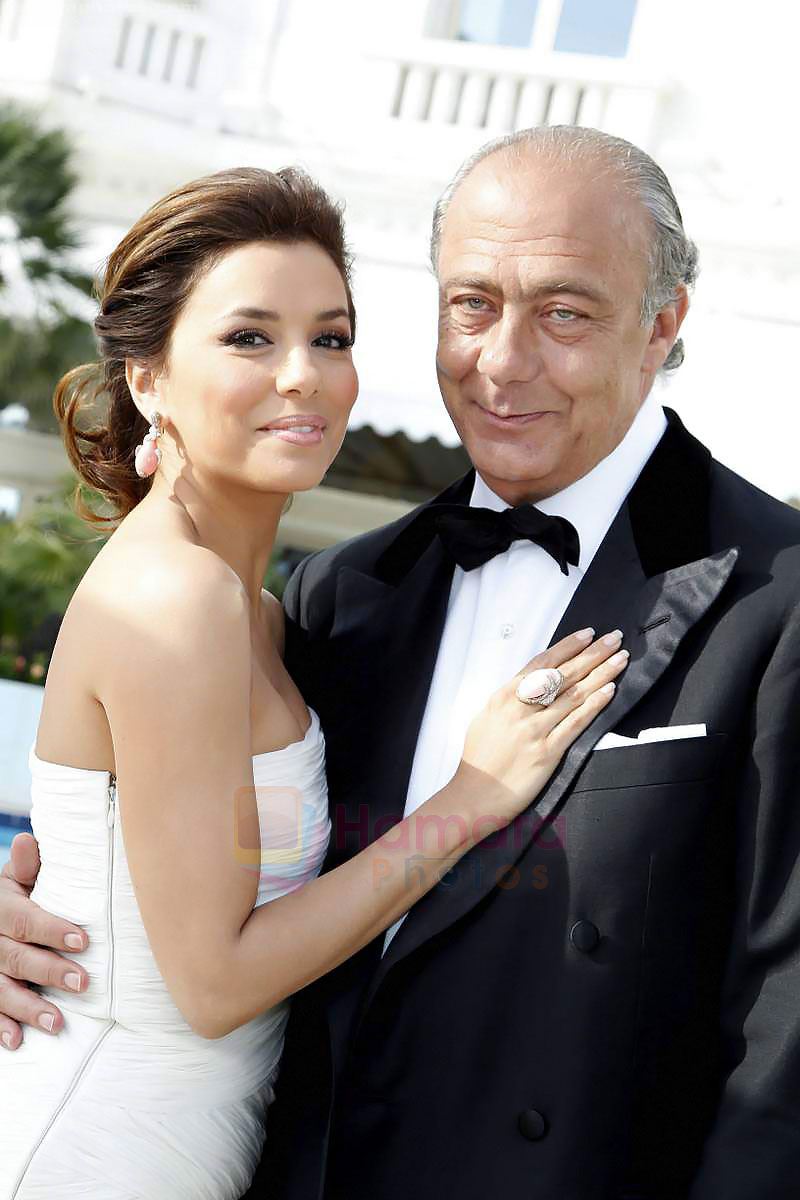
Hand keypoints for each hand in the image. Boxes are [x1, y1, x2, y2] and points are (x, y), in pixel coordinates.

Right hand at [0, 832, 89, 1049]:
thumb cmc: (19, 897)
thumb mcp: (19, 880)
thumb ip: (29, 867)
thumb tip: (27, 840)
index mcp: (0, 906)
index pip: (24, 919)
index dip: (52, 930)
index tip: (83, 942)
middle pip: (15, 957)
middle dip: (49, 971)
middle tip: (82, 983)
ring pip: (0, 989)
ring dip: (27, 1008)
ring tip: (57, 1023)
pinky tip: (16, 1041)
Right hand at [459, 627, 627, 829]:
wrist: (475, 795)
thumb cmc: (480, 759)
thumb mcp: (487, 718)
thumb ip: (510, 699)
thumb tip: (534, 684)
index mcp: (504, 697)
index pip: (542, 663)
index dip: (567, 646)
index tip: (588, 634)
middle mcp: (519, 709)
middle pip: (563, 674)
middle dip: (592, 653)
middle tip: (613, 639)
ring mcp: (534, 730)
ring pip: (574, 695)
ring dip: (601, 674)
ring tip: (620, 660)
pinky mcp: (547, 753)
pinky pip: (575, 724)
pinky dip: (593, 706)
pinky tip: (609, 691)